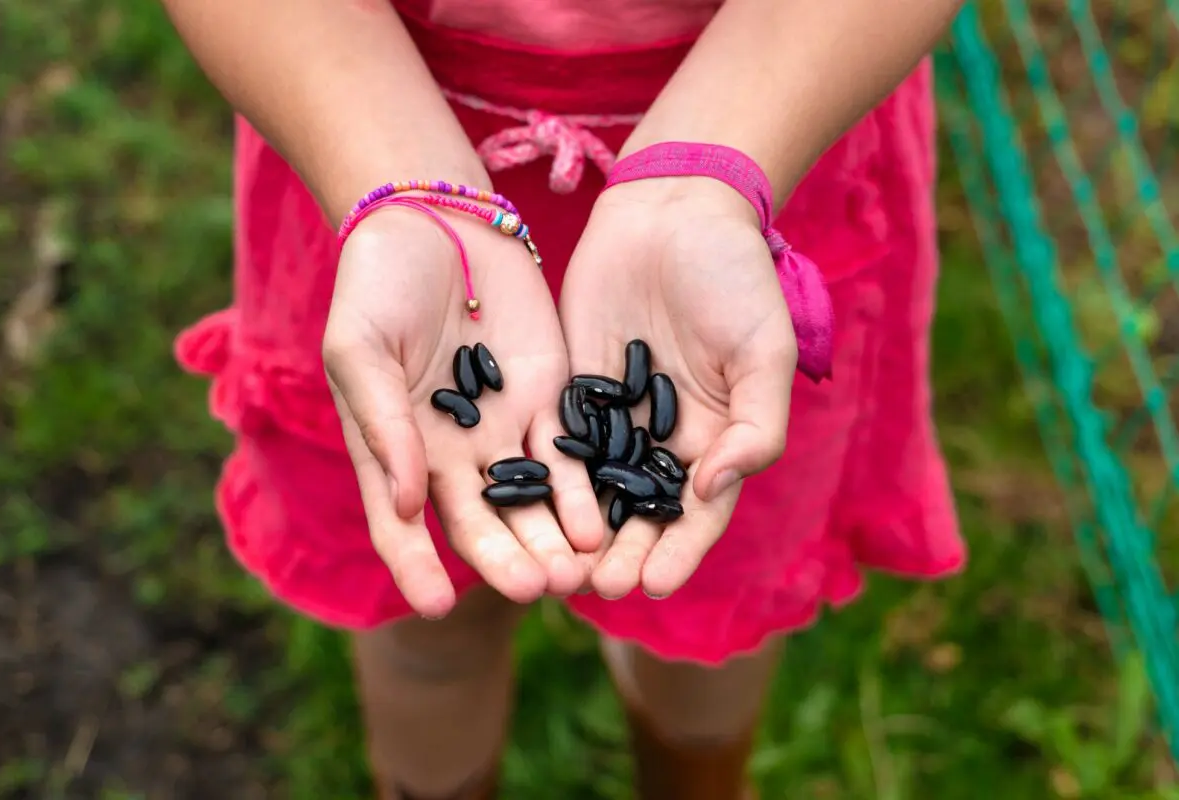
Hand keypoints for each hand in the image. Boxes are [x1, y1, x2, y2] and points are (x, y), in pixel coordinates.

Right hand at [323, 209, 604, 617]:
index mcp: (395, 451)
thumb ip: (381, 423)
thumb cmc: (377, 285)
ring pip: (530, 501)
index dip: (416, 566)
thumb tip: (406, 501)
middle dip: (505, 560)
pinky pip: (568, 456)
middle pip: (480, 522)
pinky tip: (597, 525)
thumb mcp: (359, 349)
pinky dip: (580, 492)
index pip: (403, 525)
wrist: (437, 221)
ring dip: (550, 539)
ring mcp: (503, 430)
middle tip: (532, 589)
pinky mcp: (549, 400)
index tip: (436, 605)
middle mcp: (451, 455)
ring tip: (573, 573)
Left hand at [559, 177, 798, 599]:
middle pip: (641, 512)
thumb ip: (755, 424)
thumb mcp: (764, 349)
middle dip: (622, 553)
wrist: (673, 210)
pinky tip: (525, 511)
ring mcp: (615, 417)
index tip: (652, 584)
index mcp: (717, 437)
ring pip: (594, 491)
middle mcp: (664, 439)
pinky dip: (544, 481)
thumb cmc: (732, 276)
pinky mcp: (570, 390)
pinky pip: (556, 443)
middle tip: (597, 588)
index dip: (678, 551)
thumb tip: (714, 488)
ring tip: (558, 570)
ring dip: (578, 533)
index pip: (697, 512)